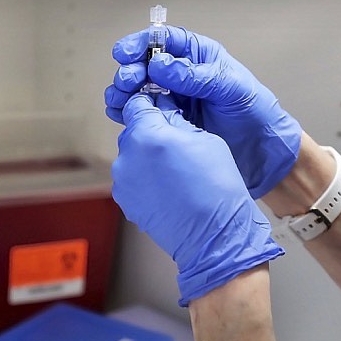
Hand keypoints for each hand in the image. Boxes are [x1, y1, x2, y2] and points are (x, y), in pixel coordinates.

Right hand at [105, 27, 301, 198]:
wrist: (263, 151)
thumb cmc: (255, 113)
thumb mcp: (230, 87)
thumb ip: (196, 76)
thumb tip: (161, 64)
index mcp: (199, 57)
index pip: (164, 41)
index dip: (141, 44)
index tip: (125, 53)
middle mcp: (183, 77)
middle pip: (145, 65)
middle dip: (130, 71)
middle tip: (128, 81)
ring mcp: (175, 101)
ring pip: (138, 90)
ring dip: (125, 92)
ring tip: (121, 99)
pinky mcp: (170, 124)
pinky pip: (142, 115)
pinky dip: (129, 114)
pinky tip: (124, 115)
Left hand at [112, 93, 283, 305]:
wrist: (214, 236)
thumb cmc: (217, 188)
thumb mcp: (206, 140)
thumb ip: (177, 121)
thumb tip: (164, 112)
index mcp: (149, 135)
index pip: (136, 104)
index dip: (151, 105)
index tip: (161, 111)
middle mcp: (128, 156)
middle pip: (133, 131)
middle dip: (150, 134)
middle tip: (175, 148)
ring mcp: (123, 181)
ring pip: (131, 157)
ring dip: (146, 158)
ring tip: (174, 174)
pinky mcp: (125, 201)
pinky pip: (132, 179)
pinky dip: (145, 180)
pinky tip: (167, 189)